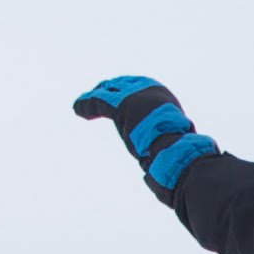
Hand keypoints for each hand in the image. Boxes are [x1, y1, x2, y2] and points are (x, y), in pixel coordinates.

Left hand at [71, 74, 215, 201]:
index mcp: (162, 96)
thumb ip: (163, 143)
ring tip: (82, 105)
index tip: (116, 98)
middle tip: (97, 96)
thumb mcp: (172, 141)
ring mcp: (134, 96)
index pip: (140, 87)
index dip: (126, 90)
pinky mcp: (120, 105)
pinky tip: (76, 108)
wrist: (175, 148)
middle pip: (122, 85)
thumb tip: (160, 168)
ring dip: (94, 98)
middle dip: (108, 90)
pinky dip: (85, 105)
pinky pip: (98, 102)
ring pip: (108, 92)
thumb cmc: (177, 152)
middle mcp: (148, 90)